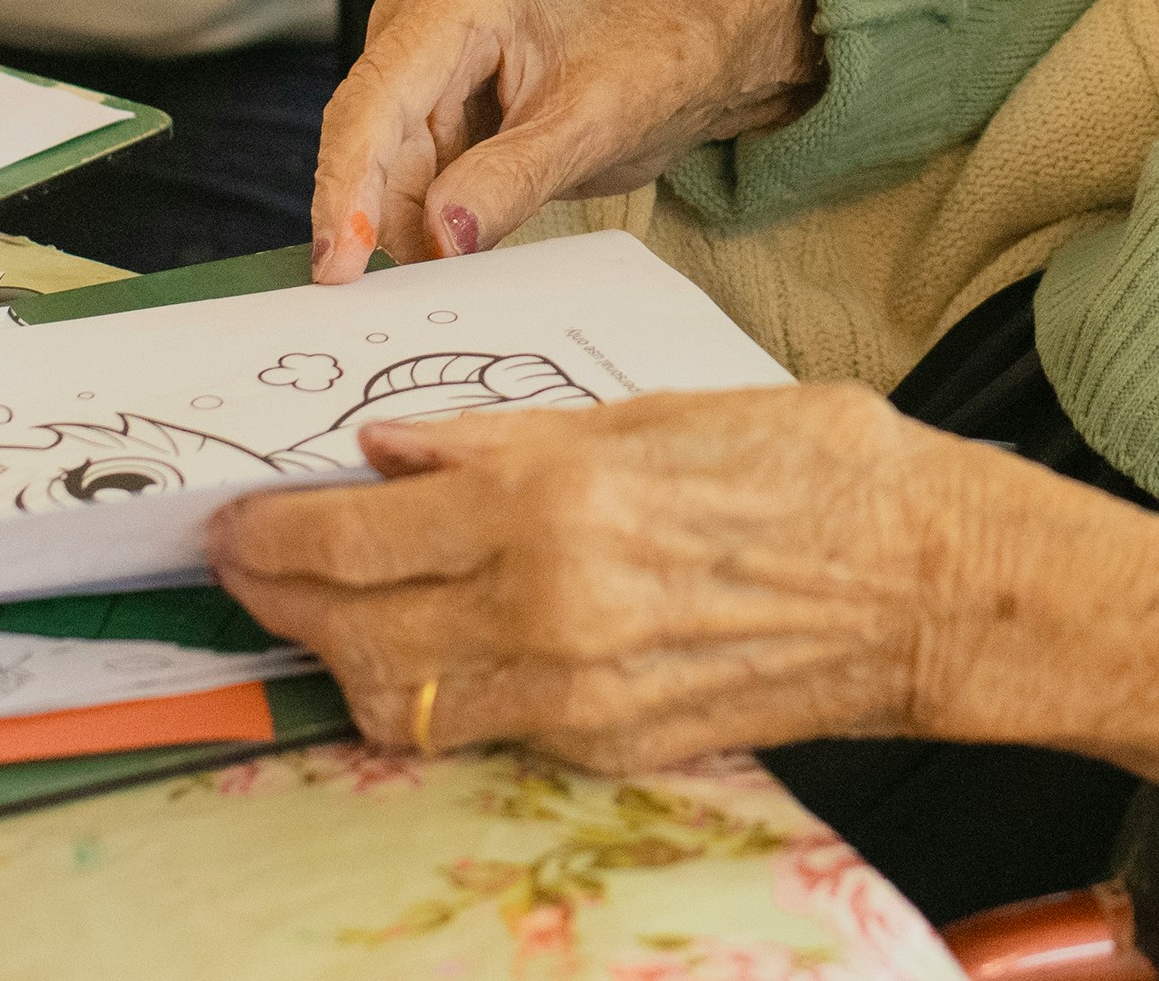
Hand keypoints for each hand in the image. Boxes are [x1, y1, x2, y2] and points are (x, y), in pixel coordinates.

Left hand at [210, 384, 955, 770]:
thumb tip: (390, 452)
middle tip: (248, 568)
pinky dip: (431, 688)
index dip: (270, 536)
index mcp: (551, 497)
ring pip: (397, 699)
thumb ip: (502, 439)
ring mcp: (575, 693)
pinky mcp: (607, 746)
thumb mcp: (648, 412)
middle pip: (351, 629)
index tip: (229, 525)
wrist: (929, 584)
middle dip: (280, 600)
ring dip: (343, 657)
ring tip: (326, 612)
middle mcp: (546, 605)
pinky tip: (430, 643)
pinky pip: (481, 726)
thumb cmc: (811, 466)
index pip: (352, 536)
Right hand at [309, 0, 815, 277]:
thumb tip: (438, 238)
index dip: (349, 185)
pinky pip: (409, 176)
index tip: (339, 264)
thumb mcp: (595, 124)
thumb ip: (512, 179)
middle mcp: (424, 19)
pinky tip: (460, 246)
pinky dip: (430, 219)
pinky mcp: (435, 103)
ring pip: (384, 168)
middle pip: (369, 139)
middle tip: (413, 295)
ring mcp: (424, 62)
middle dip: (381, 219)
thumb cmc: (657, 54)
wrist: (694, 44)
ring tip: (464, 262)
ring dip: (411, 226)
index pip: (377, 99)